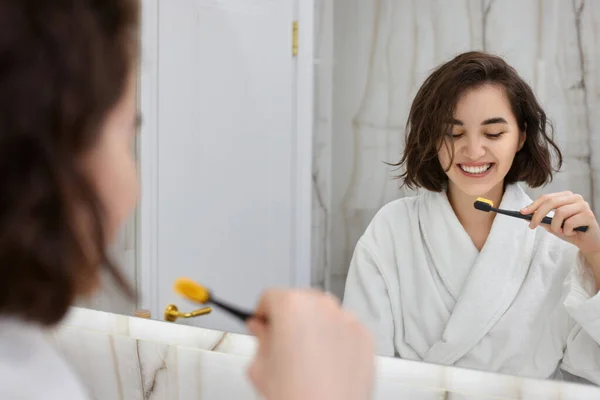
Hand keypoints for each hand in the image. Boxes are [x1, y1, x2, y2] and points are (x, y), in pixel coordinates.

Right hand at [246, 289, 374, 399]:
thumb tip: (262, 330)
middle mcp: (322, 306)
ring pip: (325, 313)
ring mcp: (347, 319)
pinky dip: (337, 340)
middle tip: (284, 345)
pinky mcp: (365, 336)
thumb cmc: (297, 396)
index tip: (264, 324)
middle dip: (290, 318)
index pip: (270, 296)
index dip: (263, 313)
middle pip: (300, 300)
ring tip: (308, 358)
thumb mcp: (260, 367)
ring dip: (316, 326)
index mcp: (292, 306)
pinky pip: (345, 329)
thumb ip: (260, 339)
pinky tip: (327, 363)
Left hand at [521, 191, 599, 255]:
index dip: (533, 205)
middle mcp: (575, 198)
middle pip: (551, 202)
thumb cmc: (570, 231)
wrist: (588, 243)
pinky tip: (572, 233)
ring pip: (560, 213)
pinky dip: (566, 231)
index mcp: (566, 196)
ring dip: (556, 227)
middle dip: (538, 215)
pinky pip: (570, 223)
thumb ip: (541, 219)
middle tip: (532, 226)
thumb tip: (524, 215)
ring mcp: (583, 205)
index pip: (546, 197)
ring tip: (561, 232)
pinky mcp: (589, 215)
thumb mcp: (552, 225)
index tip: (522, 212)